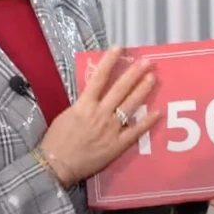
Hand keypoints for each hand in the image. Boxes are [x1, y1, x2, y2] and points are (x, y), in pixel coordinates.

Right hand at [36, 47, 159, 186]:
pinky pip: (135, 131)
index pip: (99, 78)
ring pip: (130, 105)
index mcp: (84, 105)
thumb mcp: (66, 116)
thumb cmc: (56, 141)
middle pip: (120, 89)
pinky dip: (147, 122)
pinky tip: (158, 113)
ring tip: (153, 77)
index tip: (119, 48)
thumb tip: (94, 95)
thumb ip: (82, 105)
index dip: (109, 61)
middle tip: (147, 61)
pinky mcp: (117, 144)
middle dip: (134, 73)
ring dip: (143, 90)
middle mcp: (100, 113)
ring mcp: (110, 128)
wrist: (56, 165)